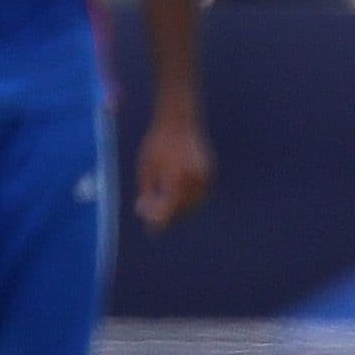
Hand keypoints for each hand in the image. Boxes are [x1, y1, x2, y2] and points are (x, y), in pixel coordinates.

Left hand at [132, 101, 213, 229]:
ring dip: (178, 211)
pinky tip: (175, 197)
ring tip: (162, 207)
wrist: (179, 122)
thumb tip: (145, 214)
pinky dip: (188, 200)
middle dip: (167, 217)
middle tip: (152, 217)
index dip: (159, 223)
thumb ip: (147, 192)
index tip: (150, 231)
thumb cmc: (156, 144)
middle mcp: (194, 181)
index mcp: (176, 179)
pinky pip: (199, 195)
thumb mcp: (145, 168)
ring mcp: (205, 178)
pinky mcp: (209, 175)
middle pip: (181, 211)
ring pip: (192, 205)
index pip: (168, 210)